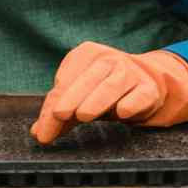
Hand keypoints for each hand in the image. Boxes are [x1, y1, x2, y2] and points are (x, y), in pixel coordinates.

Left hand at [30, 42, 187, 144]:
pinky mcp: (149, 89)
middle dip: (71, 98)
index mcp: (86, 54)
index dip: (54, 102)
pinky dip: (131, 103)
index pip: (66, 78)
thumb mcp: (79, 97)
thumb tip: (39, 132)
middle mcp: (109, 59)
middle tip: (58, 115)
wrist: (147, 83)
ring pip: (112, 85)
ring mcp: (131, 72)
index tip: (47, 124)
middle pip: (88, 79)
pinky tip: (122, 112)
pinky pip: (140, 95)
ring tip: (82, 115)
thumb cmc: (104, 90)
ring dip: (96, 100)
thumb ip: (57, 113)